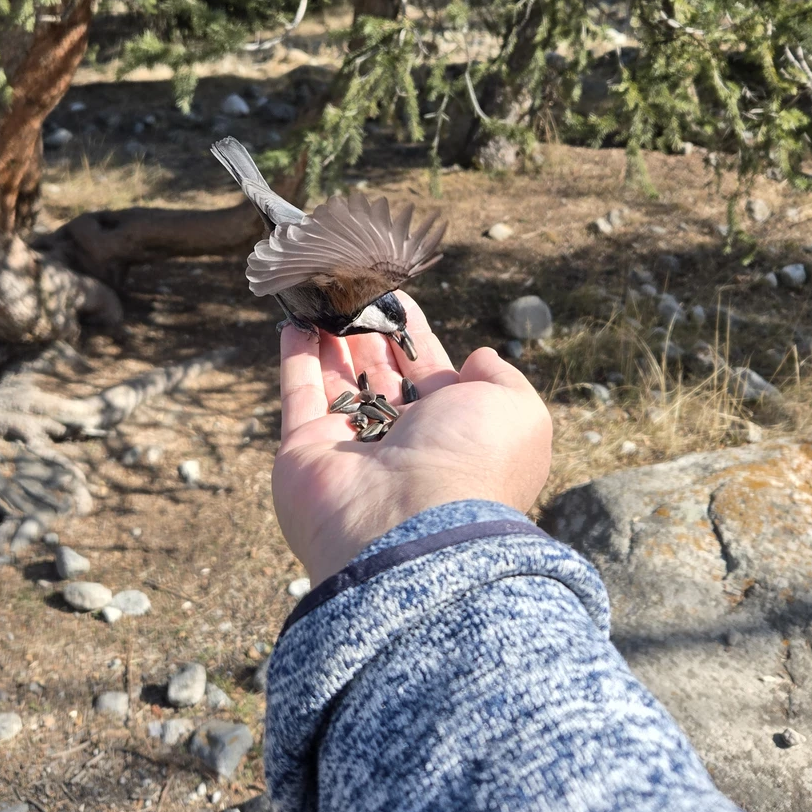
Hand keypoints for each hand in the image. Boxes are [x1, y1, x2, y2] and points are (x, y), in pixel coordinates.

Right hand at [273, 293, 552, 584]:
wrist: (410, 523)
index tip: (397, 296)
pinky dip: (295, 358)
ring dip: (331, 338)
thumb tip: (478, 358)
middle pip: (380, 374)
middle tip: (356, 289)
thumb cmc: (471, 461)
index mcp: (450, 431)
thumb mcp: (517, 411)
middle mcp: (400, 440)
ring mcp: (349, 448)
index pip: (427, 372)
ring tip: (324, 294)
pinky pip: (298, 396)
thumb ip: (502, 378)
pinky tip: (295, 321)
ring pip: (337, 381)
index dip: (412, 334)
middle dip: (369, 332)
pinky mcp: (305, 451)